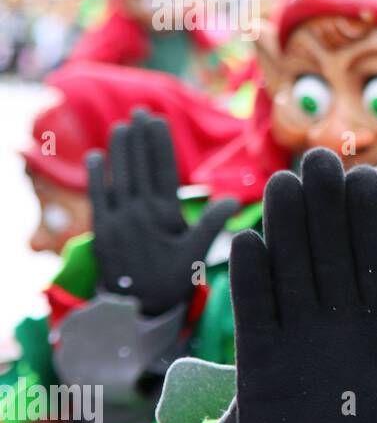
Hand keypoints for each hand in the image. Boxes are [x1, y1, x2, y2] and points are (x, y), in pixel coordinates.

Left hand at [87, 109, 237, 315]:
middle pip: (137, 167)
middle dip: (138, 137)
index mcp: (163, 216)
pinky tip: (96, 156)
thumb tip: (234, 199)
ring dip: (118, 150)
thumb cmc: (172, 281)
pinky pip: (97, 197)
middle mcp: (137, 213)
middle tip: (139, 111)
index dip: (158, 142)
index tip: (157, 120)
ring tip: (120, 126)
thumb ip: (212, 224)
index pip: (161, 169)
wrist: (135, 310)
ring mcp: (116, 221)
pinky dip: (95, 176)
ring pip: (117, 177)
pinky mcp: (101, 231)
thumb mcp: (197, 254)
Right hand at [230, 148, 376, 422]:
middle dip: (327, 208)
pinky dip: (252, 282)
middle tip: (321, 158)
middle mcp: (341, 322)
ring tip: (284, 184)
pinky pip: (257, 314)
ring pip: (293, 272)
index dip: (371, 221)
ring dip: (288, 230)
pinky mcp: (261, 364)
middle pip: (332, 254)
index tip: (368, 177)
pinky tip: (248, 243)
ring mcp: (299, 339)